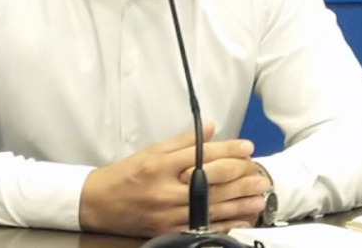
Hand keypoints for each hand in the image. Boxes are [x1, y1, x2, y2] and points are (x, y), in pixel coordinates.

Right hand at [78, 124, 260, 236]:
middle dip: (241, 177)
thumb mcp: (150, 152)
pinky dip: (226, 223)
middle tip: (261, 174)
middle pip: (212, 182)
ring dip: (240, 201)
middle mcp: (165, 189)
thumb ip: (182, 142)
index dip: (228, 150)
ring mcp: (167, 213)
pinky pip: (204, 227)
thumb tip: (210, 130)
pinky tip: (242, 218)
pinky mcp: (169, 230)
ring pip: (212, 207)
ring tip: (259, 195)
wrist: (100, 203)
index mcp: (159, 165)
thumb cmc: (125, 174)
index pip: (202, 155)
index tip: (246, 146)